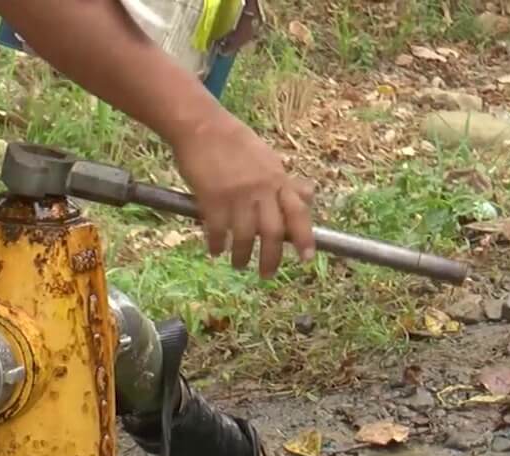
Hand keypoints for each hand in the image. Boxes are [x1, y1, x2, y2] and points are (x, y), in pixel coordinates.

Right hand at [170, 112, 314, 278]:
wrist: (202, 127)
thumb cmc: (233, 141)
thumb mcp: (267, 158)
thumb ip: (284, 181)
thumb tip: (308, 195)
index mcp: (277, 178)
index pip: (298, 212)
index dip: (305, 237)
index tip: (307, 258)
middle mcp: (262, 189)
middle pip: (273, 232)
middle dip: (272, 258)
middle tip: (267, 275)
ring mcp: (237, 195)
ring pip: (246, 236)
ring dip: (242, 256)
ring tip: (239, 264)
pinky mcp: (213, 199)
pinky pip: (218, 231)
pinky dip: (217, 244)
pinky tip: (215, 250)